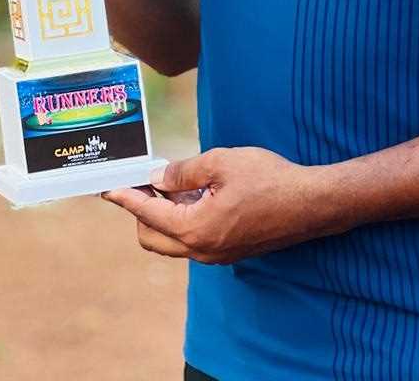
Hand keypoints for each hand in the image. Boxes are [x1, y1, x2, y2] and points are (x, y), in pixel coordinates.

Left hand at [101, 148, 341, 264]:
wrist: (310, 204)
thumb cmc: (269, 179)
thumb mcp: (222, 162)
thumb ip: (185, 171)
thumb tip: (158, 178)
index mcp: (196, 229)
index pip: (147, 215)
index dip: (126, 198)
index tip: (108, 189)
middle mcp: (202, 250)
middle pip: (152, 238)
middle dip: (140, 211)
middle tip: (142, 182)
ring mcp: (216, 255)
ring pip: (172, 241)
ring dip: (162, 216)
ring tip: (167, 183)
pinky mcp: (229, 251)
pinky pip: (192, 240)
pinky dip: (182, 221)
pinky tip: (191, 195)